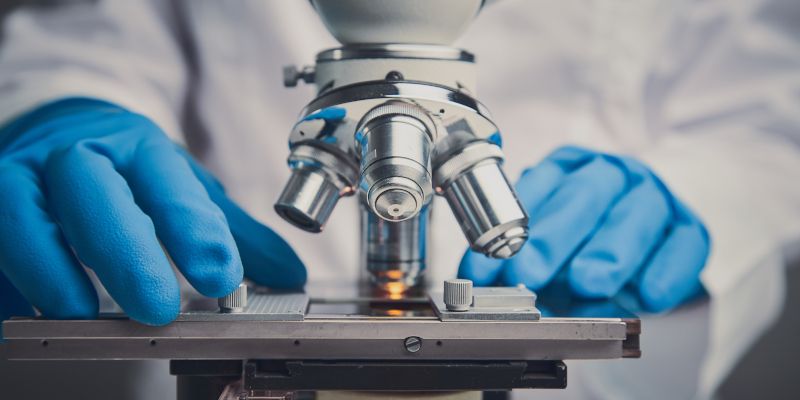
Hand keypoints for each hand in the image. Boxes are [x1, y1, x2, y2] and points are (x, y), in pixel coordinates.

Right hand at [0, 98, 304, 327]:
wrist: (58, 132)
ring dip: (51, 270)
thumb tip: (287, 273)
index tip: (222, 276)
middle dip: (125, 252)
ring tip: (81, 314)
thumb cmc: (123, 167)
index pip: (169, 184)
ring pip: (22, 217)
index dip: (194, 230)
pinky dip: (9, 282)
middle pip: (94, 196)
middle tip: (158, 306)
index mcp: (137, 147)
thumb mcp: (178, 185)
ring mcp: (21, 180)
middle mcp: (75, 158)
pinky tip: (26, 312)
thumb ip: (227, 229)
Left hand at [459, 146, 709, 311]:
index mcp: (566, 169)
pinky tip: (646, 296)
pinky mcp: (689, 228)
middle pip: (585, 194)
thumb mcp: (545, 252)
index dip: (508, 228)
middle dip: (554, 236)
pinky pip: (684, 245)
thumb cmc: (580, 248)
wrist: (639, 256)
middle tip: (532, 271)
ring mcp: (653, 196)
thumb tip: (492, 286)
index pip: (535, 189)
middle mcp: (610, 174)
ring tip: (587, 283)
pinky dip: (665, 272)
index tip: (487, 266)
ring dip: (610, 251)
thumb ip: (520, 262)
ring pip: (637, 213)